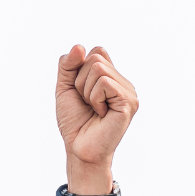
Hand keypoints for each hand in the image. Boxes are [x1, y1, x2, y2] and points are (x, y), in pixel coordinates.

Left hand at [55, 45, 138, 194]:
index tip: (80, 92)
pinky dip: (94, 98)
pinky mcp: (129, 101)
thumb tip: (79, 46)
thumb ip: (68, 66)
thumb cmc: (74, 122)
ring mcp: (129, 91)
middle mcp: (123, 82)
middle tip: (86, 103)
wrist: (79, 148)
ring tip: (93, 109)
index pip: (97, 51)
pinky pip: (104, 83)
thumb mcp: (65, 88)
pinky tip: (100, 113)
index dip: (80, 69)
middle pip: (95, 58)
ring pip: (98, 68)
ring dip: (86, 91)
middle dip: (80, 81)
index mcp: (112, 77)